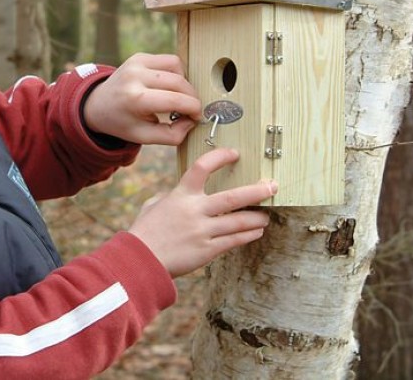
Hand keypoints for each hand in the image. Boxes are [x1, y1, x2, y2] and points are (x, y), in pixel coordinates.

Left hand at [83, 53, 200, 144]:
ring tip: (176, 97)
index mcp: (135, 99)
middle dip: (192, 97)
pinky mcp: (139, 56)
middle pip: (179, 82)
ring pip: (177, 66)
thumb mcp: (144, 137)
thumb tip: (192, 121)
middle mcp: (135, 76)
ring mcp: (136, 63)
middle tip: (190, 110)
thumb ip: (172, 135)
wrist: (98, 105)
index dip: (194, 109)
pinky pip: (169, 60)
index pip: (176, 100)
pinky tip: (167, 86)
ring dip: (184, 83)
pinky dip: (175, 73)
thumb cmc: (122, 122)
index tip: (197, 117)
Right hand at [128, 148, 274, 277]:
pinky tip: (256, 231)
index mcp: (181, 195)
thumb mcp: (154, 205)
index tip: (234, 153)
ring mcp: (202, 231)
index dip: (220, 157)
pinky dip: (248, 235)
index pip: (202, 167)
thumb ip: (170, 196)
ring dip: (257, 218)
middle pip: (232, 197)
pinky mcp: (207, 250)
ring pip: (239, 222)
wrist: (140, 260)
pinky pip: (233, 241)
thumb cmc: (145, 231)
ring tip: (266, 216)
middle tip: (272, 186)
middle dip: (257, 191)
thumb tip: (177, 194)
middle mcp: (194, 211)